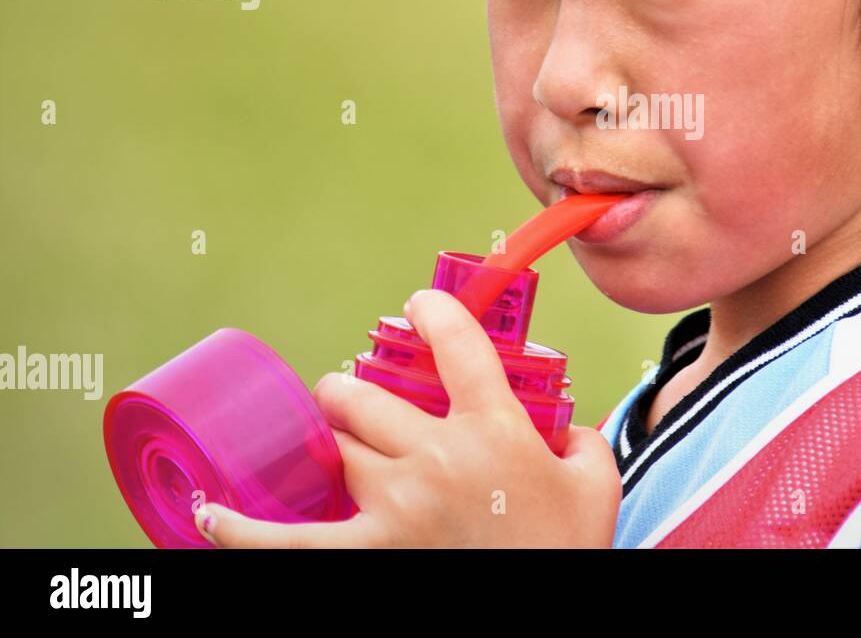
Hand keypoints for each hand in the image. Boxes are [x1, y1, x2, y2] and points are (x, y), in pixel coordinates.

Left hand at [194, 289, 621, 546]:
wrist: (546, 615)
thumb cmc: (566, 551)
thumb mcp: (595, 486)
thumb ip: (581, 441)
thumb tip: (565, 429)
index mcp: (496, 428)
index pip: (456, 343)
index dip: (432, 312)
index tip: (419, 307)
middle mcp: (439, 456)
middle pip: (364, 397)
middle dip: (352, 392)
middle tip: (356, 400)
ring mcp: (397, 506)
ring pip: (337, 450)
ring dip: (334, 444)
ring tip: (333, 445)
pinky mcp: (368, 555)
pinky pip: (289, 539)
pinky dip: (243, 529)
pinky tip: (211, 514)